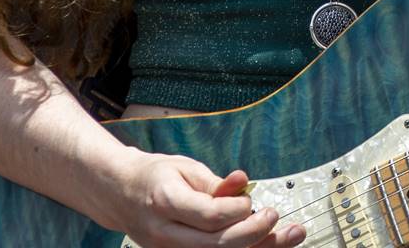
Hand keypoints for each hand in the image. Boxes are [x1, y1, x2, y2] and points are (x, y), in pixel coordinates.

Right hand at [94, 148, 305, 247]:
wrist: (120, 194)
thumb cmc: (154, 176)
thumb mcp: (184, 167)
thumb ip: (215, 182)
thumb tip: (244, 183)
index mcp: (165, 201)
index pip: (210, 216)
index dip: (238, 210)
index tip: (251, 199)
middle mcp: (165, 232)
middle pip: (216, 245)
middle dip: (254, 233)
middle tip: (275, 216)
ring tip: (288, 236)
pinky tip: (264, 244)